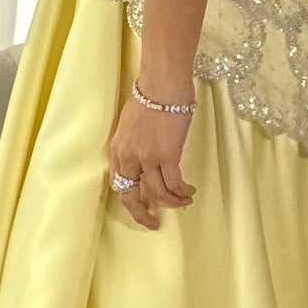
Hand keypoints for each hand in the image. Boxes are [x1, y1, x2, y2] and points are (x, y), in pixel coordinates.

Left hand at [107, 83, 196, 229]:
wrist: (162, 84)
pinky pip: (174, 184)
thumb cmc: (150, 97)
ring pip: (158, 192)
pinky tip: (189, 192)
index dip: (129, 199)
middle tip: (154, 223)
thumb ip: (133, 144)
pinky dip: (181, 192)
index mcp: (117, 149)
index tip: (140, 206)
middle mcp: (128, 157)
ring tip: (183, 201)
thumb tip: (145, 156)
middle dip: (142, 214)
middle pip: (131, 195)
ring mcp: (147, 158)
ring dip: (172, 202)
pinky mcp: (166, 156)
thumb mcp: (130, 124)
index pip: (118, 183)